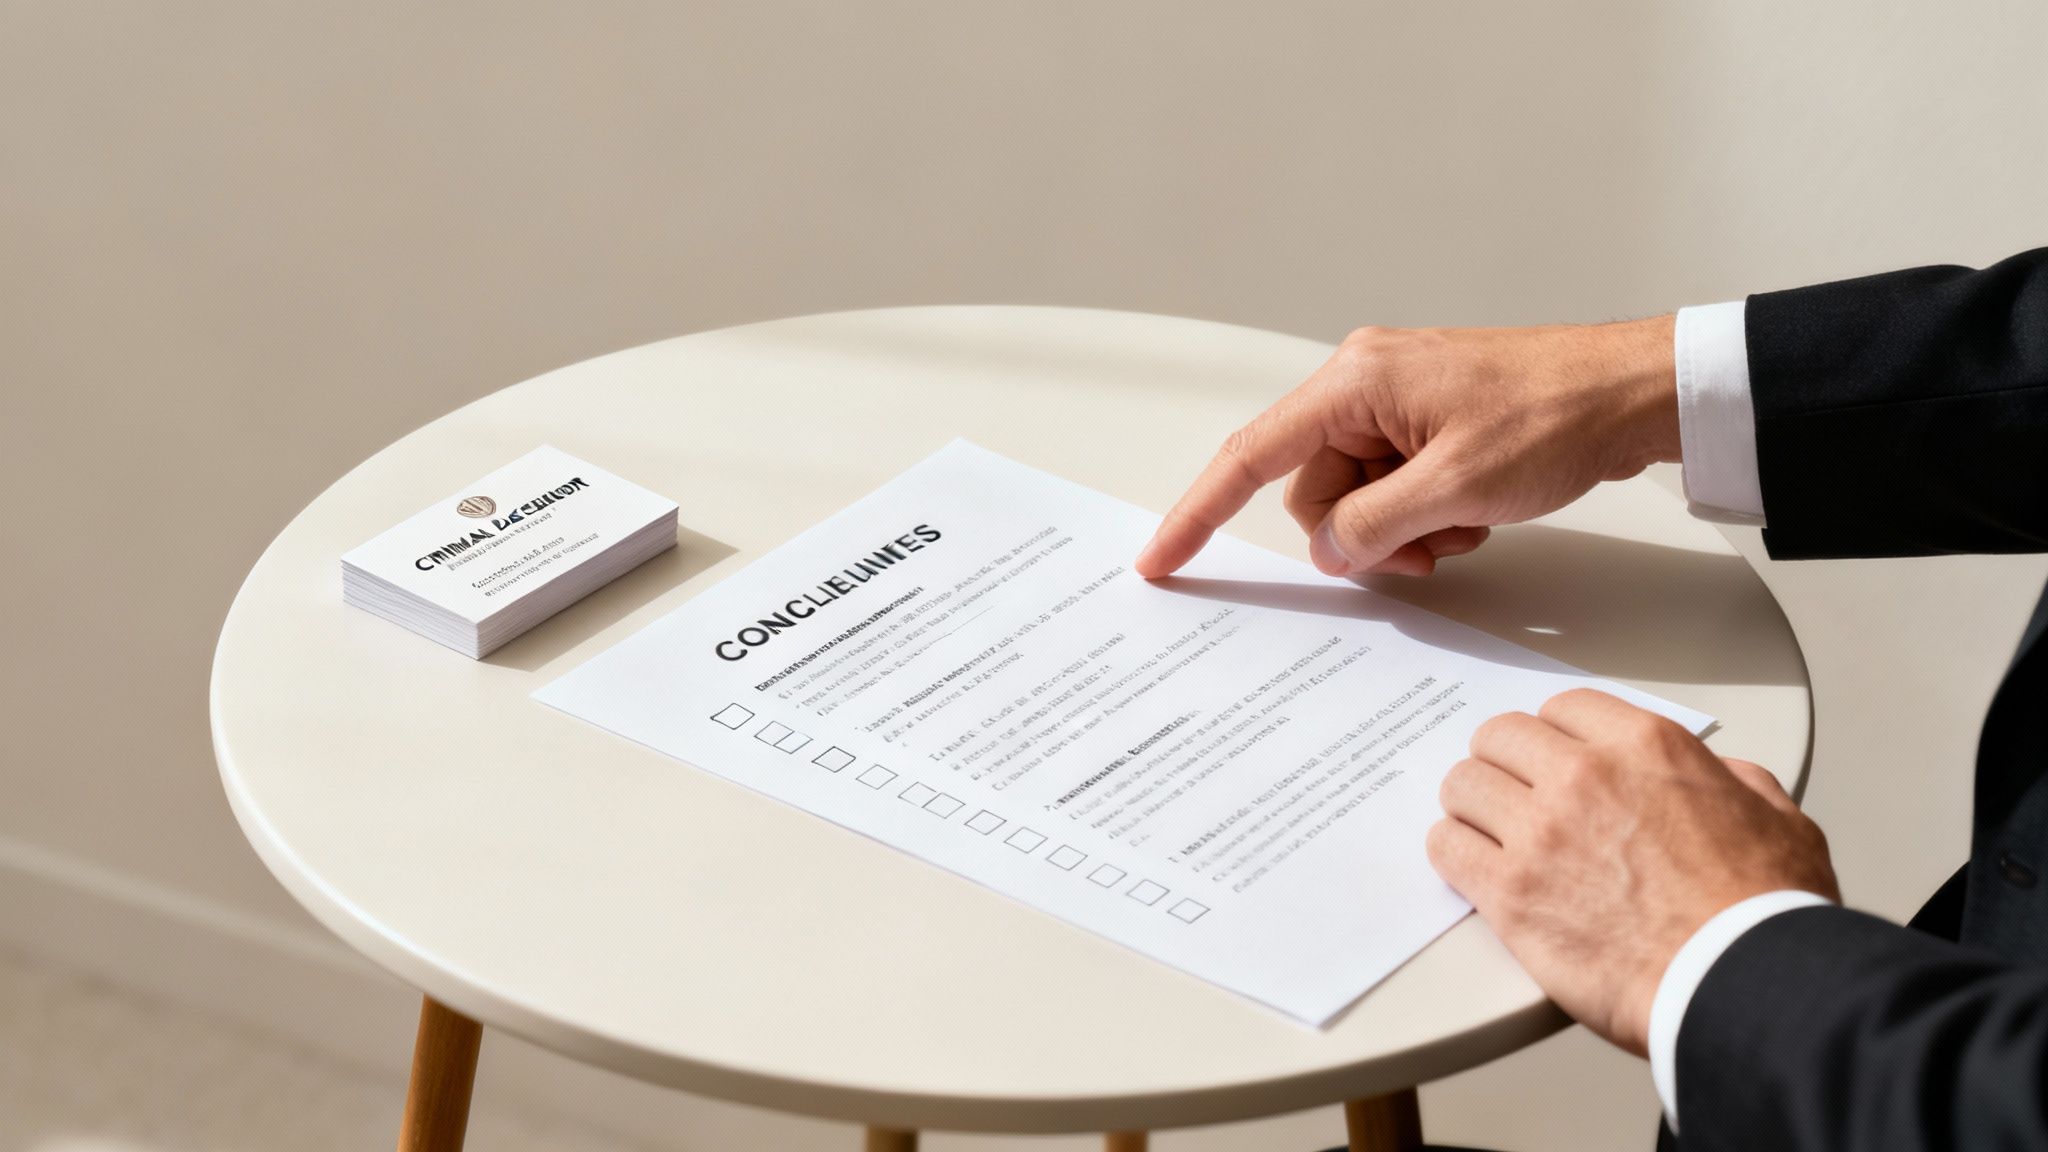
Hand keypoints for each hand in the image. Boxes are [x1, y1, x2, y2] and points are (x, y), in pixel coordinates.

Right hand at [1135, 318, 1681, 577]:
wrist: (1633, 391)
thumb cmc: (1556, 416)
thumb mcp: (1456, 488)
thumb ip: (1374, 526)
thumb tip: (1329, 550)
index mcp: (1354, 382)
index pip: (1251, 455)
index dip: (1199, 511)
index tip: (1161, 558)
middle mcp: (1363, 384)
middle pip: (1311, 490)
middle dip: (1360, 534)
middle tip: (1428, 545)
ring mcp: (1395, 403)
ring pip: (1355, 499)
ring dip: (1401, 531)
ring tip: (1465, 524)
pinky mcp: (1426, 424)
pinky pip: (1393, 488)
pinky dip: (1425, 516)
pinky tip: (1474, 511)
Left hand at [1428, 689, 1838, 1055]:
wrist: (1741, 982)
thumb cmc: (1764, 913)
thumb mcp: (1777, 819)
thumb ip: (1735, 782)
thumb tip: (1720, 778)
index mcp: (1646, 747)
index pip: (1563, 707)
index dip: (1555, 734)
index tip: (1552, 756)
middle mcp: (1583, 775)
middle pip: (1500, 737)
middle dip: (1505, 763)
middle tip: (1513, 793)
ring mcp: (1540, 832)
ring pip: (1463, 786)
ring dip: (1472, 806)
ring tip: (1487, 831)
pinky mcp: (1510, 892)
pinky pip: (1447, 847)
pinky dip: (1454, 852)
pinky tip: (1472, 867)